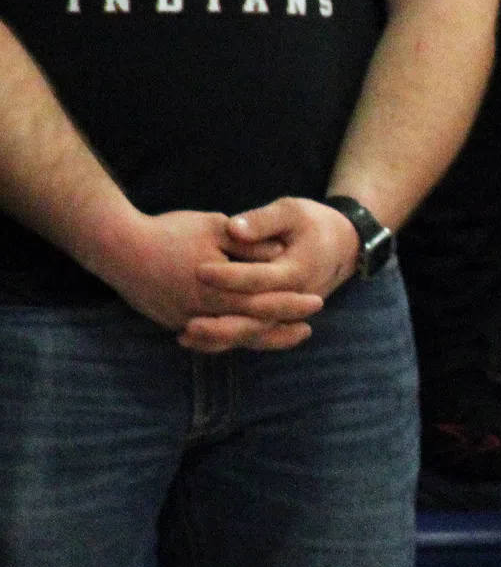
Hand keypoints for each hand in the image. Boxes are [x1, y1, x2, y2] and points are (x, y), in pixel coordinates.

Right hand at [89, 209, 325, 345]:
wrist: (117, 247)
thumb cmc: (169, 232)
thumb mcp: (214, 227)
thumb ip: (249, 243)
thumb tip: (281, 252)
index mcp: (217, 288)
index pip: (264, 301)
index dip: (292, 303)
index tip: (317, 302)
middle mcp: (201, 311)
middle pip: (251, 328)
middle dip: (281, 329)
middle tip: (308, 329)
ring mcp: (185, 320)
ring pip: (230, 338)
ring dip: (259, 339)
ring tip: (284, 336)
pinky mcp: (172, 323)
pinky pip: (208, 338)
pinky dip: (230, 339)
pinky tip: (245, 336)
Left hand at [184, 198, 358, 351]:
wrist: (343, 244)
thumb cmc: (313, 224)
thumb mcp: (291, 212)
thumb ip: (262, 221)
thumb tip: (233, 228)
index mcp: (296, 271)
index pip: (259, 279)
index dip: (229, 276)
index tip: (198, 270)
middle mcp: (293, 298)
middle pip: (256, 317)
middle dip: (221, 323)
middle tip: (188, 323)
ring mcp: (288, 312)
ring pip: (253, 333)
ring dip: (220, 338)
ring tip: (185, 335)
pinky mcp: (279, 317)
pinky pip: (252, 335)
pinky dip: (223, 340)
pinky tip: (192, 341)